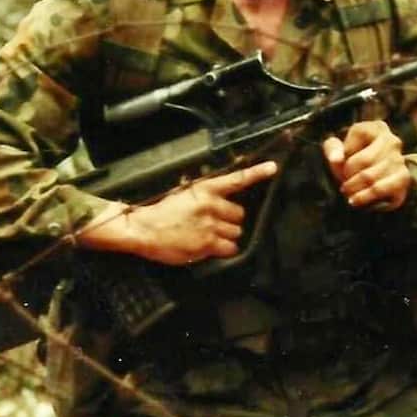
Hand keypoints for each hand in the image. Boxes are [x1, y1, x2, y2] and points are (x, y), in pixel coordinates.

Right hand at [76, 160, 277, 265]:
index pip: (236, 179)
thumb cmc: (161, 212)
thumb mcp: (183, 194)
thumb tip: (220, 202)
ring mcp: (210, 226)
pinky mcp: (208, 244)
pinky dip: (223, 248)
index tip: (272, 168)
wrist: (144, 229)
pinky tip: (210, 246)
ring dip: (227, 235)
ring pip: (236, 232)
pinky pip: (229, 247)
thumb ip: (204, 196)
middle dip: (230, 219)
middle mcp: (211, 205)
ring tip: (209, 235)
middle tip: (214, 223)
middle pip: (239, 214)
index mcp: (205, 189)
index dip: (256, 173)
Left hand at [322, 120, 410, 211]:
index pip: (358, 134)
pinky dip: (364, 197)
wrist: (374, 182)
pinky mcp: (403, 179)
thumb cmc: (353, 162)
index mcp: (377, 128)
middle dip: (348, 175)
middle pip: (364, 160)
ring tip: (347, 192)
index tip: (341, 162)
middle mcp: (392, 141)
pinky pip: (379, 189)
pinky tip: (355, 200)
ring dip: (354, 188)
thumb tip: (335, 159)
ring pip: (370, 177)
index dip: (345, 151)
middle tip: (343, 183)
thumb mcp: (339, 150)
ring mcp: (400, 160)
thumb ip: (332, 149)